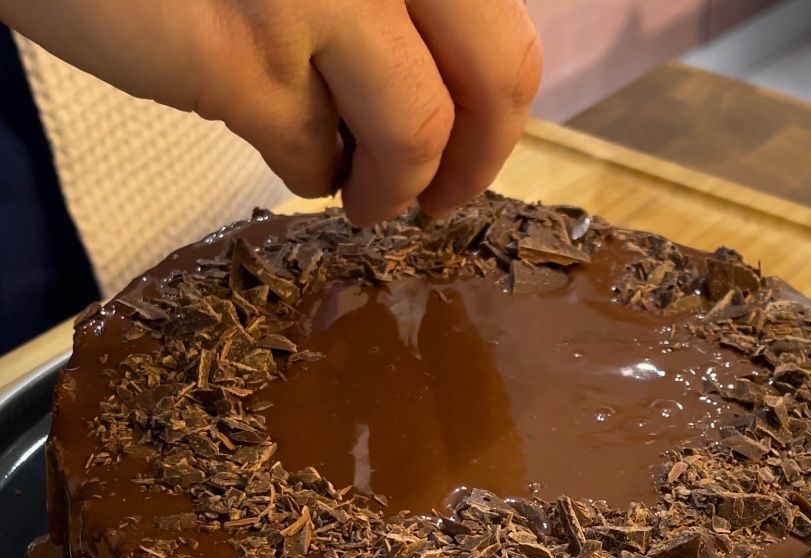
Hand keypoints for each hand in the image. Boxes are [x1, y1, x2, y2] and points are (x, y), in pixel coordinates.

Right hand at [2, 0, 542, 225]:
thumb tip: (443, 84)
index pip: (501, 32)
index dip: (495, 109)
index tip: (473, 146)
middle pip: (494, 80)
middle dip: (472, 164)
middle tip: (438, 201)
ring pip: (411, 136)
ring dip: (387, 188)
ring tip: (358, 195)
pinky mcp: (237, 57)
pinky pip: (312, 156)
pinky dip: (310, 174)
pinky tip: (288, 156)